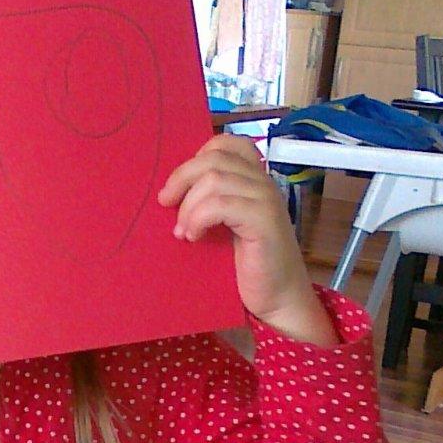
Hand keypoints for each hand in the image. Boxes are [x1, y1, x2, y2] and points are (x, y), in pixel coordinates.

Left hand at [157, 136, 336, 345]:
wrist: (277, 299)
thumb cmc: (247, 266)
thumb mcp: (224, 225)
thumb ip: (210, 200)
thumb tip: (170, 190)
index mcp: (254, 179)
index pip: (226, 144)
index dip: (195, 158)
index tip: (176, 189)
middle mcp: (263, 183)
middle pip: (214, 157)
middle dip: (181, 178)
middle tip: (165, 204)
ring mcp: (266, 199)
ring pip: (214, 178)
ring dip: (188, 205)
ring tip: (183, 231)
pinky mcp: (265, 220)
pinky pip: (220, 204)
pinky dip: (198, 218)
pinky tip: (193, 236)